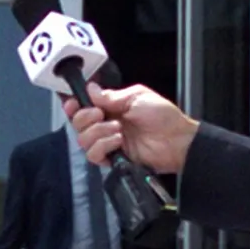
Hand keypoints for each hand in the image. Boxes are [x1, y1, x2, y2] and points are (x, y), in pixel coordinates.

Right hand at [67, 83, 199, 174]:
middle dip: (85, 117)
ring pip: (83, 140)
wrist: (176, 139)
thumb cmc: (162, 116)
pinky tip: (118, 141)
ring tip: (118, 129)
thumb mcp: (136, 96)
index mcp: (111, 108)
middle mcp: (106, 125)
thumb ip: (111, 96)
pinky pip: (94, 155)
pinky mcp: (113, 159)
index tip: (73, 103)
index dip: (74, 106)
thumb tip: (90, 90)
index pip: (83, 108)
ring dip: (98, 132)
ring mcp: (108, 143)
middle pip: (78, 124)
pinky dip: (103, 146)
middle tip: (101, 114)